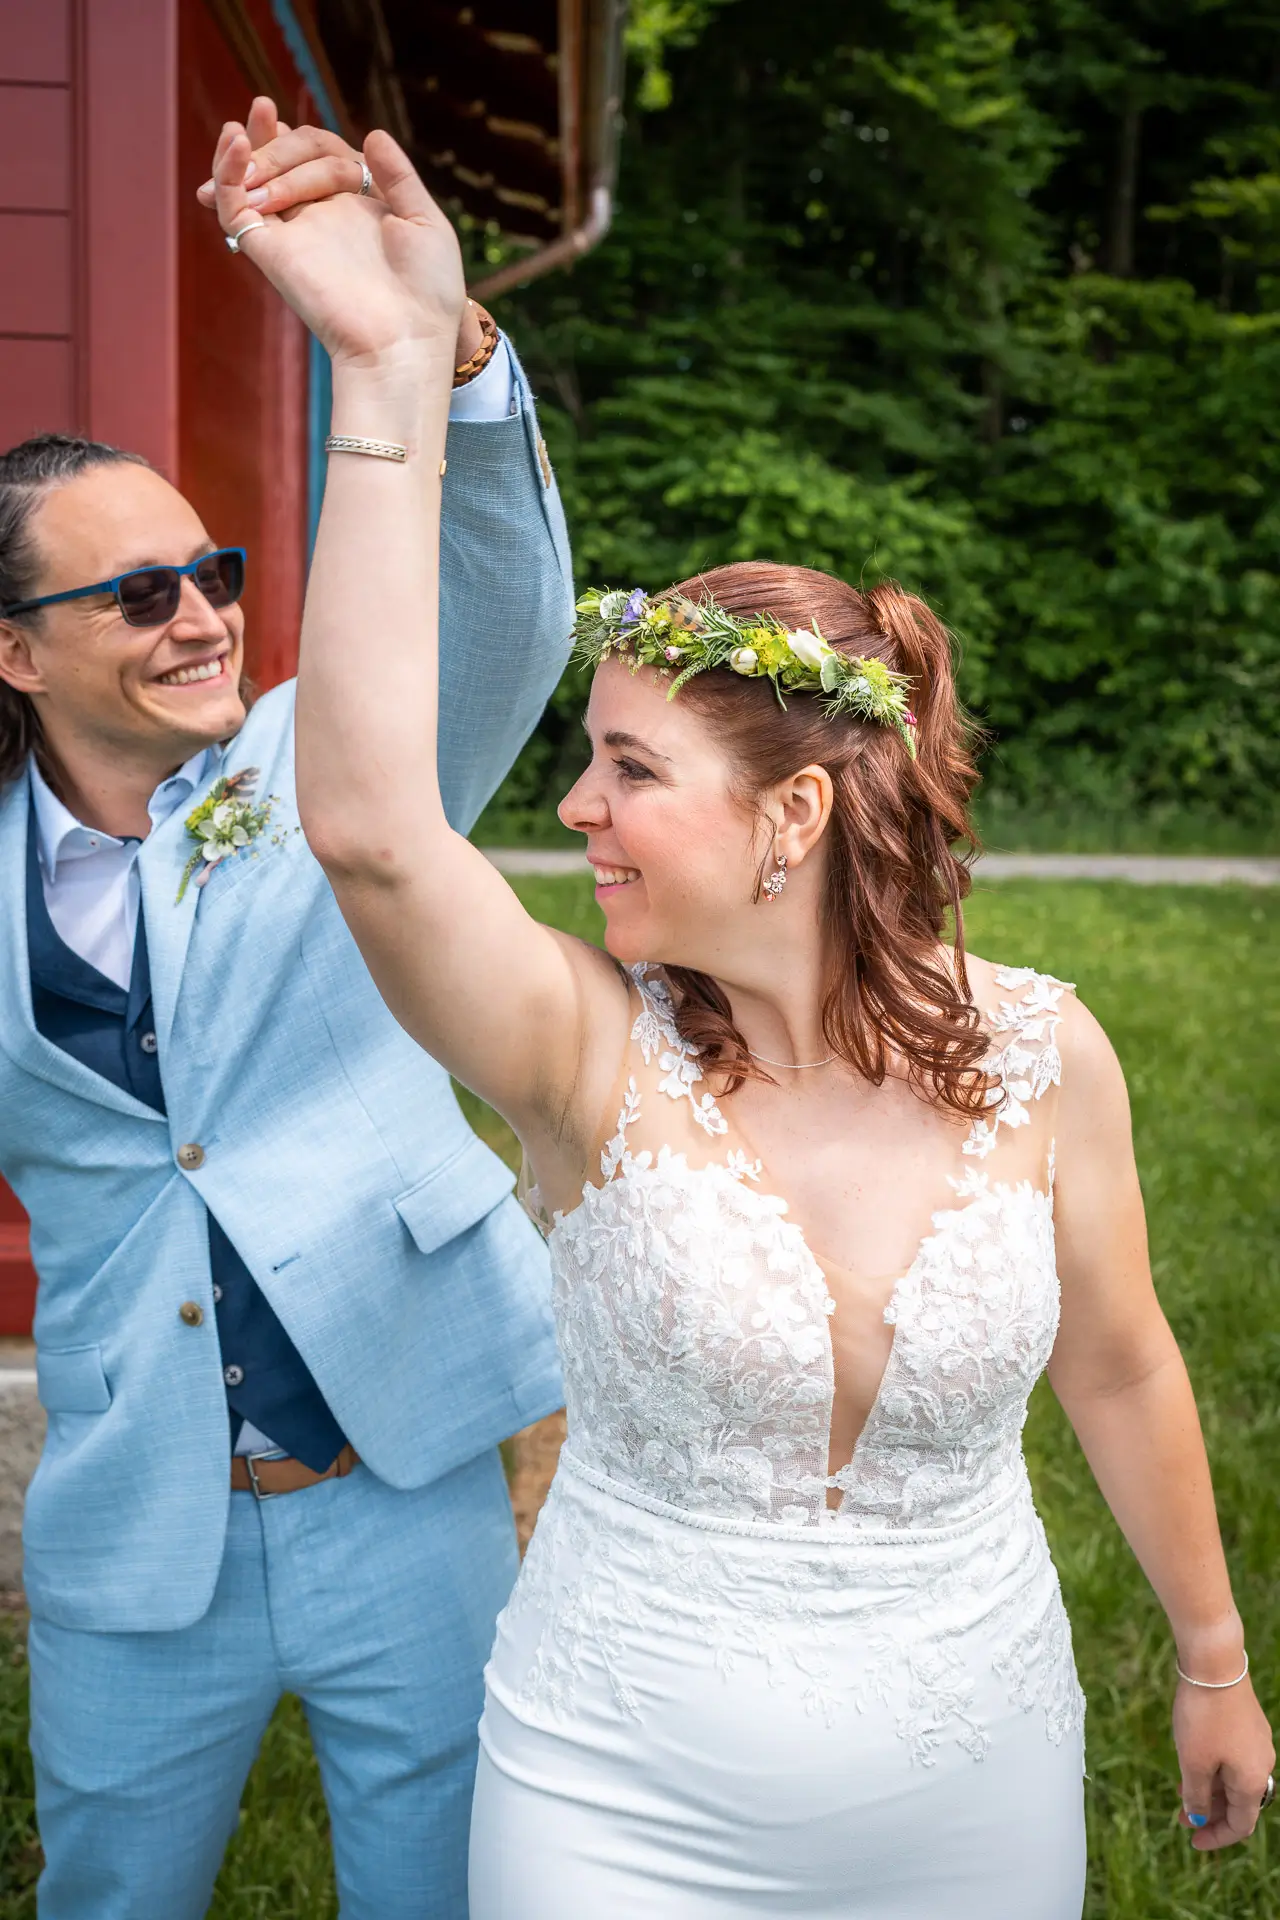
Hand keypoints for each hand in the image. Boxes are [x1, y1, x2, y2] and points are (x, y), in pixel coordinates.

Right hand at [211, 121, 465, 368]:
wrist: (406, 340)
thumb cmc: (428, 293)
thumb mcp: (427, 223)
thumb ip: (399, 178)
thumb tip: (372, 133)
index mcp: (357, 208)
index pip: (323, 155)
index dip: (314, 140)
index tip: (348, 163)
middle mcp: (322, 219)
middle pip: (286, 160)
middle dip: (277, 139)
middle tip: (267, 115)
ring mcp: (294, 235)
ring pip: (255, 182)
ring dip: (245, 148)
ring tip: (245, 120)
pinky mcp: (271, 251)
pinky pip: (238, 209)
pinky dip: (228, 175)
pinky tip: (235, 145)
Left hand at [1174, 1675, 1274, 1849]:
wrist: (1214, 1665)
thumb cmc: (1203, 1716)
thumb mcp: (1193, 1762)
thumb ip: (1195, 1796)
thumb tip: (1197, 1818)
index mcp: (1252, 1782)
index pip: (1240, 1824)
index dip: (1216, 1837)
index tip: (1192, 1841)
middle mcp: (1261, 1765)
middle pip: (1237, 1803)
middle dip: (1208, 1811)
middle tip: (1179, 1815)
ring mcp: (1256, 1743)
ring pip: (1233, 1779)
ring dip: (1208, 1788)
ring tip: (1180, 1787)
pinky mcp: (1247, 1724)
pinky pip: (1232, 1758)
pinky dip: (1213, 1767)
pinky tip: (1190, 1760)